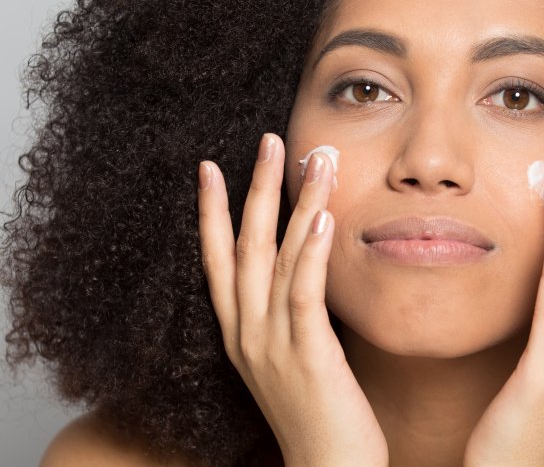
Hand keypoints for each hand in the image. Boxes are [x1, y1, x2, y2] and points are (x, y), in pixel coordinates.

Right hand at [197, 133, 387, 466]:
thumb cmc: (318, 413)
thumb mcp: (293, 357)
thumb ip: (293, 316)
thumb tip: (307, 271)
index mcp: (240, 333)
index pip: (218, 260)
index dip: (213, 213)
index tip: (211, 167)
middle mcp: (248, 333)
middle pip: (244, 246)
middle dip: (255, 189)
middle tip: (269, 140)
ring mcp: (273, 344)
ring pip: (278, 260)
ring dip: (296, 205)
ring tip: (313, 160)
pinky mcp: (307, 356)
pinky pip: (305, 295)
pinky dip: (309, 253)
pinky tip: (321, 218)